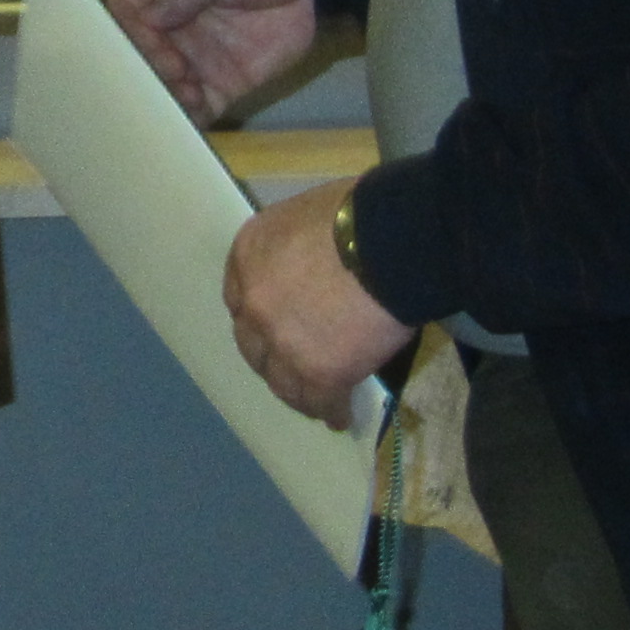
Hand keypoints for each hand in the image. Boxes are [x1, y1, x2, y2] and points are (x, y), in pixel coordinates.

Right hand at [107, 0, 316, 120]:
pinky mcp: (221, 82)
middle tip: (177, 72)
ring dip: (167, 94)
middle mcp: (171, 25)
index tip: (154, 40)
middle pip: (139, 53)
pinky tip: (199, 114)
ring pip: (164, 83)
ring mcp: (194, 56)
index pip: (126, 10)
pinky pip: (199, 105)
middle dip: (149, 67)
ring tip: (190, 96)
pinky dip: (192, 116)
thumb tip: (147, 17)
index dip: (129, 29)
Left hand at [223, 180, 413, 427]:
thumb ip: (297, 246)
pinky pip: (319, 401)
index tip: (273, 327)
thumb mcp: (309, 216)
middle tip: (292, 366)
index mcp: (248, 255)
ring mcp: (281, 341)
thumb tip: (317, 261)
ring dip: (297, 392)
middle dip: (271, 357)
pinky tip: (340, 416)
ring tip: (315, 402)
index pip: (239, 297)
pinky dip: (331, 410)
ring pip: (281, 381)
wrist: (390, 241)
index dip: (258, 316)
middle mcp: (253, 302)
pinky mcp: (317, 372)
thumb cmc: (360, 213)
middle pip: (253, 344)